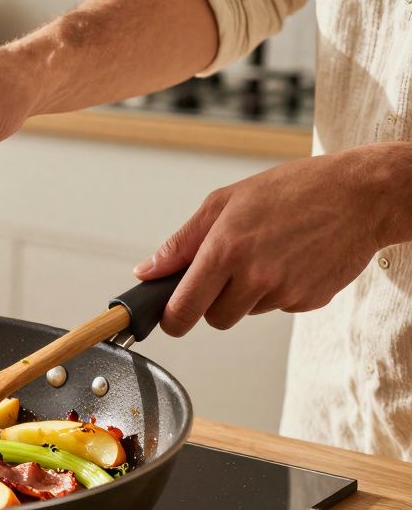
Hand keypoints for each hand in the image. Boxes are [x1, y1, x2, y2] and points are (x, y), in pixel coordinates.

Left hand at [137, 145, 411, 335]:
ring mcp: (284, 292)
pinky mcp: (310, 300)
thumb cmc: (293, 190)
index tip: (170, 317)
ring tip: (268, 253)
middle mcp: (254, 277)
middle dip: (213, 303)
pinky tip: (293, 259)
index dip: (172, 319)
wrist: (362, 194)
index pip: (183, 309)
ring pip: (248, 312)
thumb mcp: (225, 202)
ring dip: (249, 293)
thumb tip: (147, 271)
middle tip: (227, 272)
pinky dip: (280, 290)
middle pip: (216, 319)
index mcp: (225, 251)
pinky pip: (280, 307)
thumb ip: (181, 243)